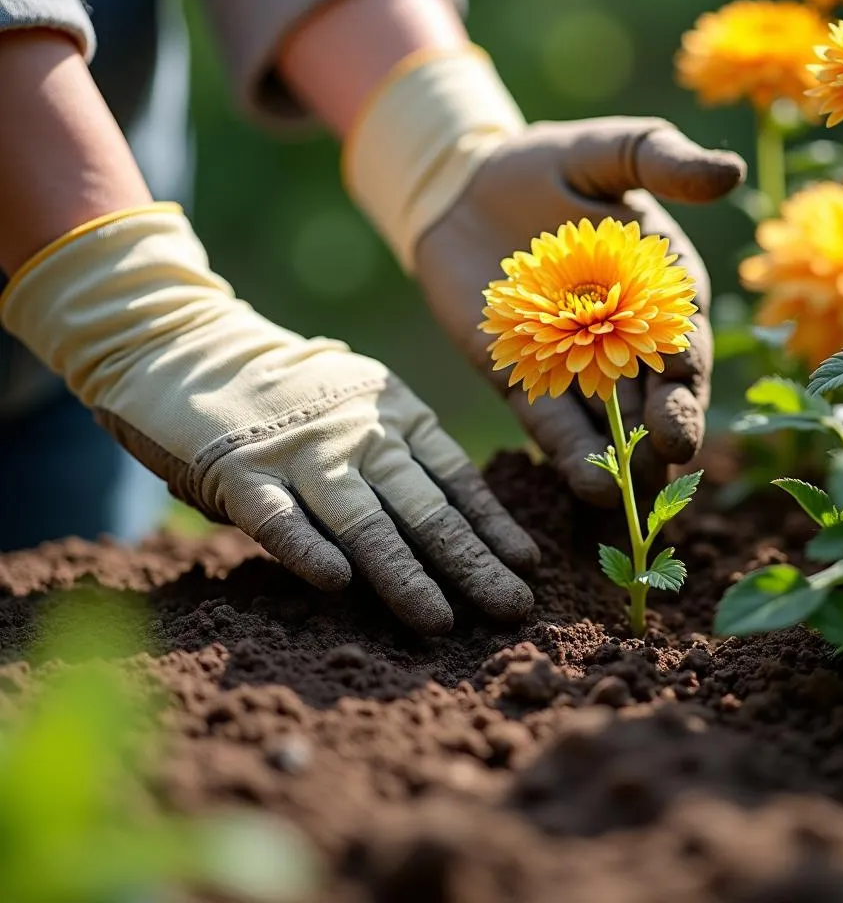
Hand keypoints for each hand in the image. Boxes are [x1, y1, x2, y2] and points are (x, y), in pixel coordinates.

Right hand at [0, 206, 535, 633]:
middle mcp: (358, 432)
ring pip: (364, 520)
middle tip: (512, 609)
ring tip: (440, 620)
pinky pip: (280, 517)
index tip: (526, 566)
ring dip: (405, 573)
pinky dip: (307, 548)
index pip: (457, 478)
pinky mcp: (241, 470)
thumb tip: (466, 529)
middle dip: (472, 563)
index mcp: (395, 413)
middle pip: (425, 507)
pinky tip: (338, 584)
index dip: (493, 525)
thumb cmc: (293, 394)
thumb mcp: (362, 405)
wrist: (192, 346)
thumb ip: (401, 456)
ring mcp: (301, 450)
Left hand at [414, 117, 744, 505]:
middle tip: (667, 459)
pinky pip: (553, 424)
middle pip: (654, 397)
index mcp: (659, 292)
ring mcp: (574, 366)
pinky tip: (585, 488)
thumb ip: (662, 163)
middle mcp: (625, 338)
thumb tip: (731, 172)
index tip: (682, 418)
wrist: (463, 186)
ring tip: (629, 496)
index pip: (682, 346)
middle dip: (663, 430)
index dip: (686, 384)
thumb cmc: (545, 162)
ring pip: (609, 424)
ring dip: (623, 461)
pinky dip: (570, 456)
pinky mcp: (524, 380)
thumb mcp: (607, 151)